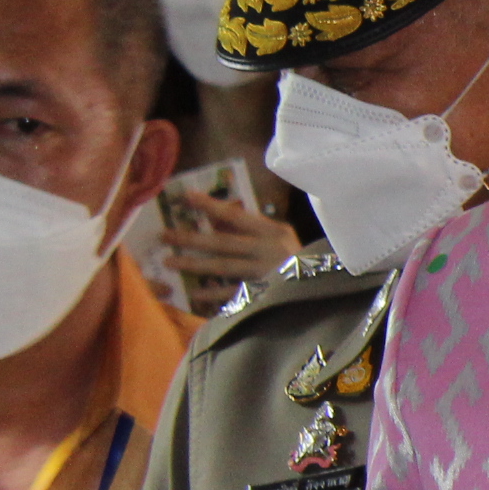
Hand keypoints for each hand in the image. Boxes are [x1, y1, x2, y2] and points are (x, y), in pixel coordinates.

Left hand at [160, 192, 297, 310]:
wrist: (324, 284)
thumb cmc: (296, 256)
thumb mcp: (278, 235)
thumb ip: (250, 227)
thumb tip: (214, 221)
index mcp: (272, 231)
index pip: (235, 215)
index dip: (210, 205)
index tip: (185, 196)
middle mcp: (267, 250)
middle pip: (223, 242)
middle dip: (191, 238)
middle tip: (164, 236)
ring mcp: (265, 272)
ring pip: (224, 266)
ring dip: (194, 264)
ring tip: (169, 262)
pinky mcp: (264, 293)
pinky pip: (233, 293)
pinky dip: (213, 293)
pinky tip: (193, 292)